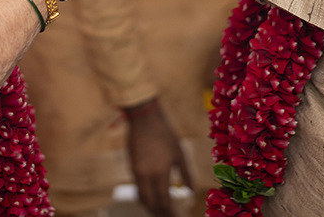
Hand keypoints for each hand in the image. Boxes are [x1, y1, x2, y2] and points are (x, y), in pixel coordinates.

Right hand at [126, 101, 189, 216]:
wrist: (144, 118)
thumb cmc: (165, 133)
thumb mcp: (180, 153)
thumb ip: (187, 174)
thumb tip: (192, 192)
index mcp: (159, 173)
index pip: (163, 201)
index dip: (170, 212)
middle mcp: (145, 176)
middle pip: (151, 203)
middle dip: (159, 213)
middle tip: (170, 216)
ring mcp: (136, 172)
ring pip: (142, 197)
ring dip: (151, 206)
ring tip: (162, 210)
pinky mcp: (131, 166)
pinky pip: (138, 187)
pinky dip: (145, 195)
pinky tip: (153, 195)